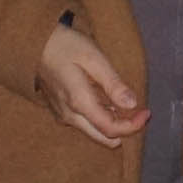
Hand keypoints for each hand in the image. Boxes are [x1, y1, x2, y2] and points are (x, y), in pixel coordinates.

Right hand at [37, 19, 145, 145]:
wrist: (35, 45)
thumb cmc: (66, 47)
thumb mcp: (94, 59)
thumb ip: (113, 83)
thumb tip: (132, 104)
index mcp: (79, 102)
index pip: (109, 129)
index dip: (132, 126)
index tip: (147, 112)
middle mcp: (69, 115)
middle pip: (102, 136)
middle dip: (126, 129)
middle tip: (142, 111)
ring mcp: (63, 115)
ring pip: (94, 131)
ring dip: (114, 123)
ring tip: (129, 104)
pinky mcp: (61, 111)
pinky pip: (86, 123)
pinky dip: (103, 118)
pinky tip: (111, 102)